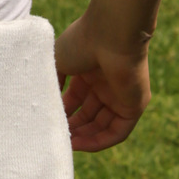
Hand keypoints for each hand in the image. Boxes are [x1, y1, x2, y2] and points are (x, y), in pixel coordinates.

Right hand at [55, 11, 150, 151]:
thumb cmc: (81, 41)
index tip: (48, 123)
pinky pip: (117, 131)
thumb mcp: (57, 59)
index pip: (76, 99)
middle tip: (57, 138)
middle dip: (73, 127)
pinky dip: (99, 140)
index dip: (63, 112)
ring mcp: (120, 96)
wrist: (111, 33)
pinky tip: (81, 145)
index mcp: (89, 71)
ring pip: (102, 125)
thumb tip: (44, 102)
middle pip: (89, 114)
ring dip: (85, 137)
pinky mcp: (134, 107)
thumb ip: (51, 82)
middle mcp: (105, 84)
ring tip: (66, 145)